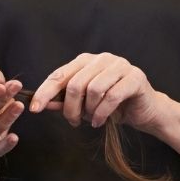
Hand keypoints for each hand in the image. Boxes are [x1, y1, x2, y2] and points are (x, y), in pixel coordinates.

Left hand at [29, 52, 162, 130]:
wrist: (145, 111)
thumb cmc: (113, 106)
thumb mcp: (84, 105)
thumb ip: (64, 102)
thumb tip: (41, 105)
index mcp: (87, 61)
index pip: (59, 74)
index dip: (45, 92)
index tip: (34, 109)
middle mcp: (102, 59)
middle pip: (75, 83)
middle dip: (70, 108)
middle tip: (73, 122)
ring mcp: (120, 65)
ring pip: (93, 89)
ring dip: (88, 111)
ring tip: (90, 120)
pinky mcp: (135, 77)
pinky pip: (112, 96)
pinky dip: (102, 113)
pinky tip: (99, 122)